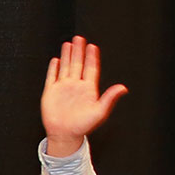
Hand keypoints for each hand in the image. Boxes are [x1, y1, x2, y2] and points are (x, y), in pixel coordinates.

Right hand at [40, 36, 125, 154]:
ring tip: (68, 44)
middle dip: (79, 51)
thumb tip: (123, 88)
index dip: (92, 57)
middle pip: (78, 64)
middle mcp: (75, 86)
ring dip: (67, 56)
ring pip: (66, 67)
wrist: (65, 135)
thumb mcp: (99, 112)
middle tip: (80, 38)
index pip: (91, 69)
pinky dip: (53, 68)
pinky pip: (52, 77)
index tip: (93, 46)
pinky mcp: (51, 93)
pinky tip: (56, 60)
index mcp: (88, 89)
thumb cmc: (83, 126)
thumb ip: (110, 98)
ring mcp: (63, 88)